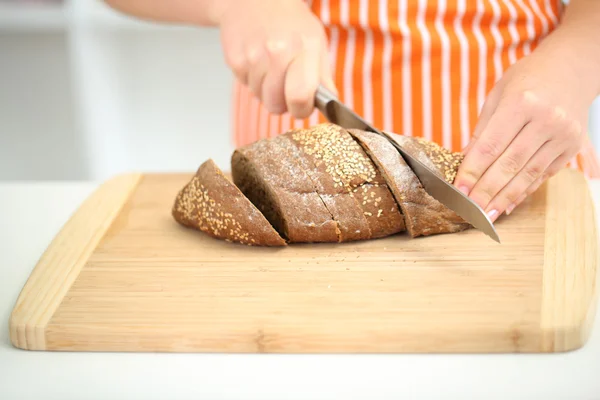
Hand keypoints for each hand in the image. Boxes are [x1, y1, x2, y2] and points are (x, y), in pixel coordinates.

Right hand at [218, 0, 335, 117]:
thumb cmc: (290, 22)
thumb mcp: (315, 41)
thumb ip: (323, 76)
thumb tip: (331, 104)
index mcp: (304, 48)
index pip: (301, 96)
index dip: (302, 109)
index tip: (302, 106)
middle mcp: (277, 52)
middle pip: (276, 105)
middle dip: (282, 102)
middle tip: (285, 85)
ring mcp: (253, 57)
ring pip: (260, 98)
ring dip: (266, 90)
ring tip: (270, 67)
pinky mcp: (235, 60)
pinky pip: (246, 86)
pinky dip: (253, 80)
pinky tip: (257, 60)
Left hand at [453, 31, 599, 221]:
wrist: (570, 68)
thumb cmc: (526, 79)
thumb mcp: (497, 95)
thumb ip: (482, 130)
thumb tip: (464, 163)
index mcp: (521, 103)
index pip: (490, 146)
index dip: (472, 172)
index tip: (458, 190)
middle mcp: (546, 119)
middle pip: (509, 164)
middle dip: (486, 191)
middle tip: (469, 209)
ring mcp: (563, 134)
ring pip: (528, 173)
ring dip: (505, 198)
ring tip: (487, 215)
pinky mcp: (572, 146)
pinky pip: (544, 174)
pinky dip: (525, 191)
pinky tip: (508, 204)